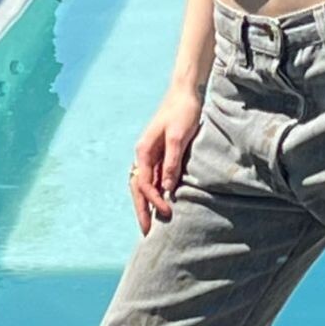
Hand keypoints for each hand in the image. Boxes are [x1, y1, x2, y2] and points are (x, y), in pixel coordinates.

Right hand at [130, 83, 202, 235]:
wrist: (186, 93)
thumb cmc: (182, 112)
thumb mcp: (178, 138)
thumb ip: (172, 163)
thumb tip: (167, 188)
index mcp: (143, 151)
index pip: (143, 184)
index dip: (153, 201)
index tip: (166, 214)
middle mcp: (143, 155)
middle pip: (138, 189)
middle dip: (142, 210)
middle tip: (146, 232)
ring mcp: (151, 155)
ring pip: (144, 185)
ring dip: (147, 204)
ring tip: (151, 223)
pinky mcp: (161, 154)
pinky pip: (154, 178)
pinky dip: (156, 193)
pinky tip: (162, 204)